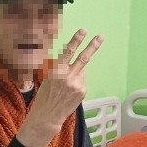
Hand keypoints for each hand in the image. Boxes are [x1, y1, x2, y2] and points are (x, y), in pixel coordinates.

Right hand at [17, 29, 103, 146]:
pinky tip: (69, 92)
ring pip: (81, 71)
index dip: (76, 40)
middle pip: (83, 58)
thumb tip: (73, 58)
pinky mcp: (82, 91)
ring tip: (66, 86)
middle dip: (93, 46)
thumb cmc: (46, 94)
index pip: (68, 52)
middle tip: (101, 37)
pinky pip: (82, 81)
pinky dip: (78, 83)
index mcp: (56, 71)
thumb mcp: (48, 77)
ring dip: (76, 74)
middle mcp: (68, 76)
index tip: (83, 31)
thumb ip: (60, 67)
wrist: (48, 115)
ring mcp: (77, 85)